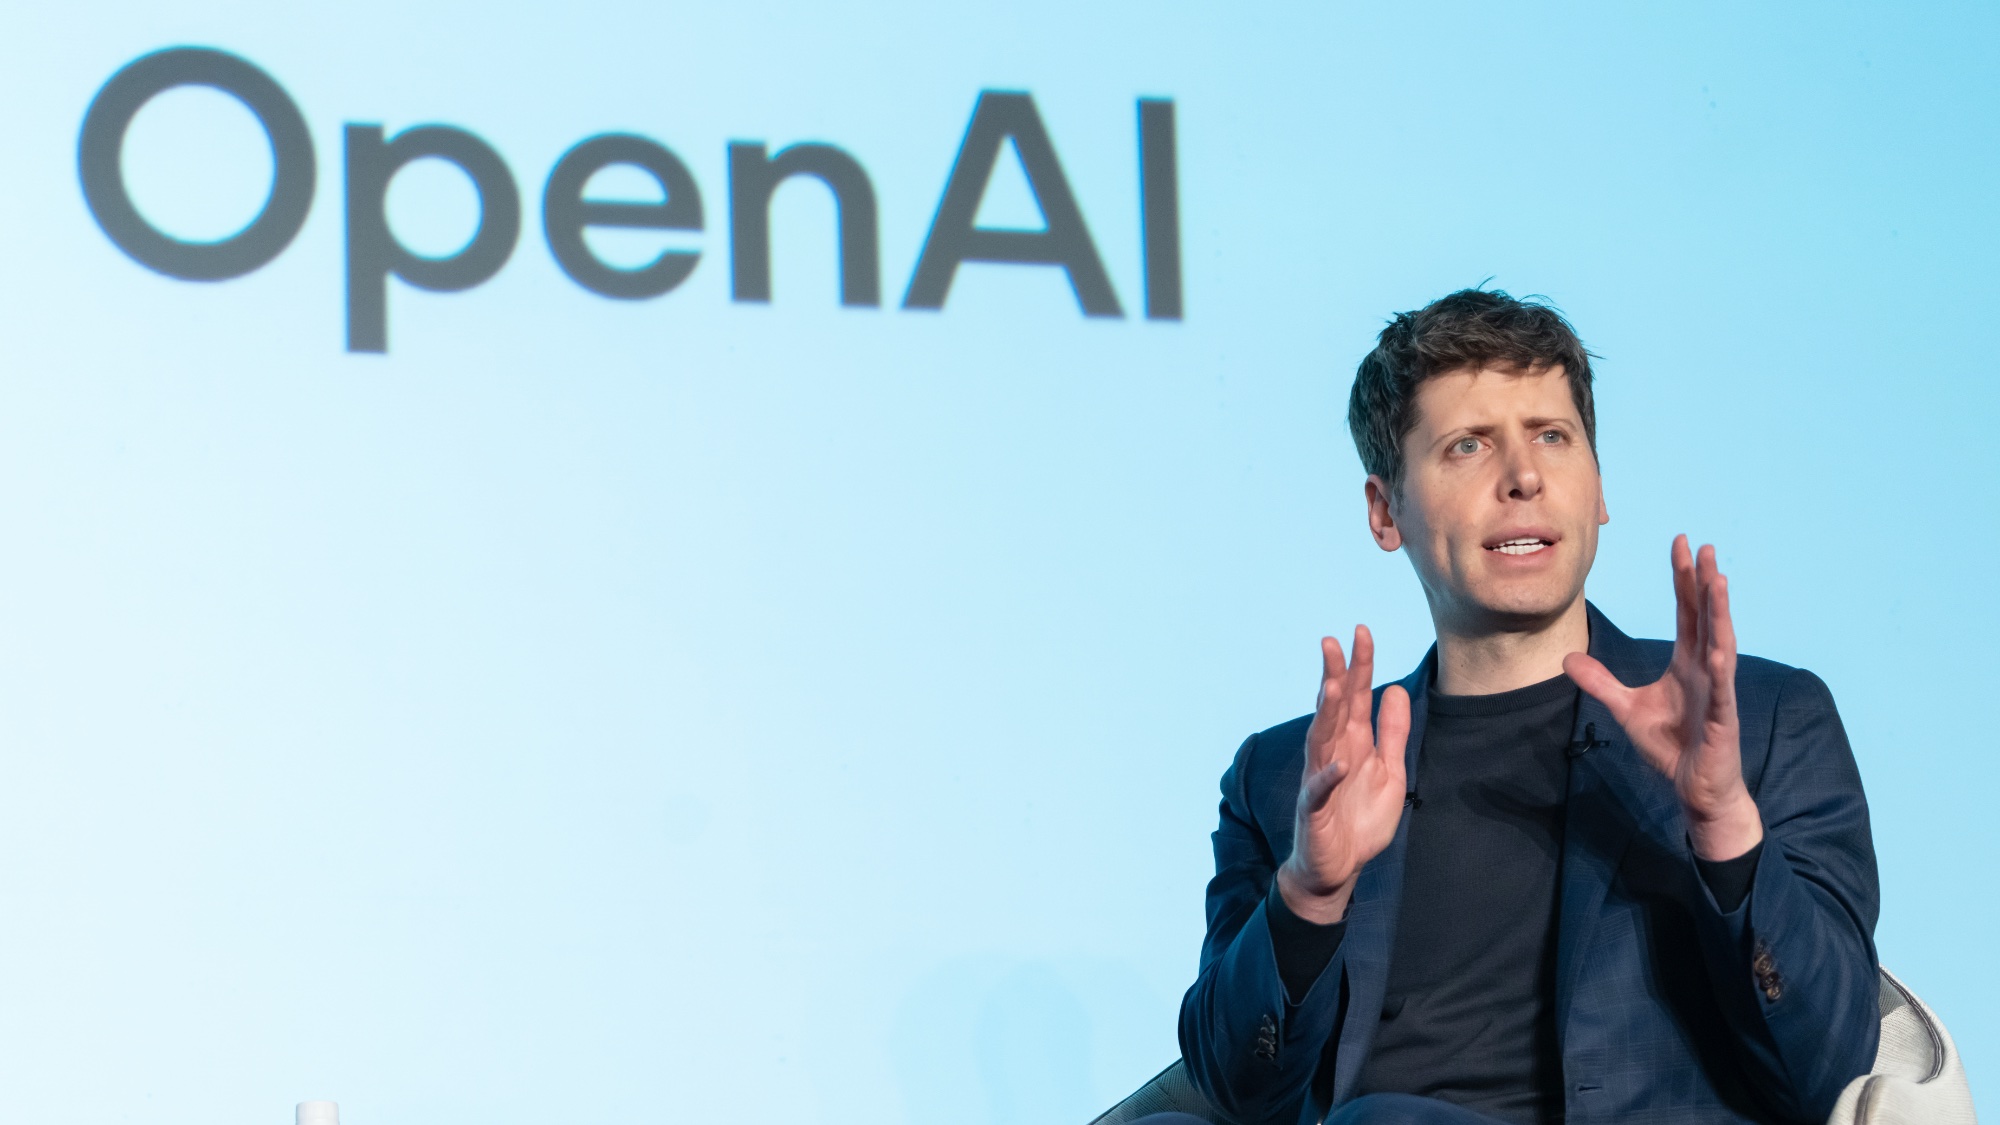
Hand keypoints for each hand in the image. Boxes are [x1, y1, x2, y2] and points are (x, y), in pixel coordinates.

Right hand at [1275, 626, 1411, 923]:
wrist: (1339, 867)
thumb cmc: (1359, 819)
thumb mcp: (1389, 772)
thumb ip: (1392, 733)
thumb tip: (1394, 689)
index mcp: (1353, 743)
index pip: (1355, 697)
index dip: (1359, 666)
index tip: (1362, 632)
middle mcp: (1333, 754)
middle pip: (1333, 709)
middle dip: (1334, 676)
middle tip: (1333, 642)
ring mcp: (1320, 779)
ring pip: (1321, 740)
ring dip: (1326, 714)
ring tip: (1331, 686)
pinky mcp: (1314, 809)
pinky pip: (1320, 790)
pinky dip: (1328, 776)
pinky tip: (1339, 763)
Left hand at [1562, 535, 1763, 860]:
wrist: (1695, 787)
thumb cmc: (1672, 747)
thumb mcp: (1626, 708)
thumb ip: (1601, 682)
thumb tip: (1568, 658)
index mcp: (1687, 663)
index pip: (1687, 612)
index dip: (1683, 579)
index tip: (1681, 544)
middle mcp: (1706, 669)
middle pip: (1706, 616)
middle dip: (1703, 582)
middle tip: (1701, 546)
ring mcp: (1717, 691)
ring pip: (1720, 642)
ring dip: (1720, 612)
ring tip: (1717, 579)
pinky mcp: (1721, 717)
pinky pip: (1722, 687)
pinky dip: (1719, 665)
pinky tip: (1716, 645)